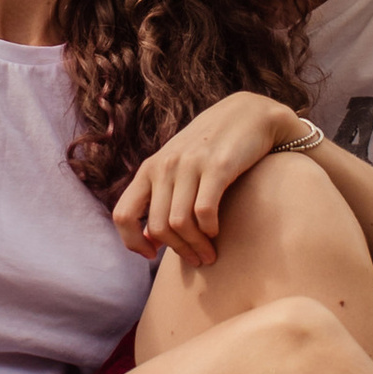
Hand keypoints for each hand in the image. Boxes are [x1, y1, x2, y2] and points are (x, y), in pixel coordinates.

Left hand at [112, 95, 303, 266]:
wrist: (249, 113)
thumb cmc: (212, 148)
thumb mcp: (179, 168)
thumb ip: (161, 199)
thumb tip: (150, 238)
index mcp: (149, 169)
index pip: (122, 215)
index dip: (132, 242)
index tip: (152, 255)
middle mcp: (165, 166)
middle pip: (158, 226)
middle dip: (178, 250)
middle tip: (197, 260)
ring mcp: (190, 164)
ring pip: (180, 223)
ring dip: (195, 246)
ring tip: (209, 255)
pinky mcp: (218, 166)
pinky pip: (204, 210)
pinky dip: (209, 230)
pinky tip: (217, 232)